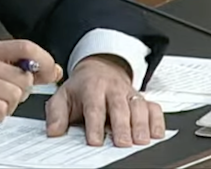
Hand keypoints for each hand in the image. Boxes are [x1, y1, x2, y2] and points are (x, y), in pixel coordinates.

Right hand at [0, 39, 62, 148]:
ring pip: (13, 95)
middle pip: (23, 77)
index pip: (25, 46)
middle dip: (19, 93)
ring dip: (7, 107)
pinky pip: (1, 110)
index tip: (50, 72)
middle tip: (1, 97)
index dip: (44, 60)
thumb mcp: (1, 79)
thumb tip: (54, 70)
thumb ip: (27, 72)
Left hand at [45, 55, 165, 146]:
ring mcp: (129, 93)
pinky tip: (156, 133)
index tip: (95, 141)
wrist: (99, 67)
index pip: (94, 107)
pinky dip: (157, 120)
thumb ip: (57, 114)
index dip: (95, 125)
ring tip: (140, 141)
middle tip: (122, 143)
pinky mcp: (142, 98)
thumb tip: (53, 131)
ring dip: (141, 124)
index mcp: (92, 88)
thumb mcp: (64, 96)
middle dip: (121, 126)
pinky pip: (154, 107)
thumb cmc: (82, 88)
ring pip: (138, 106)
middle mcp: (112, 90)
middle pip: (119, 107)